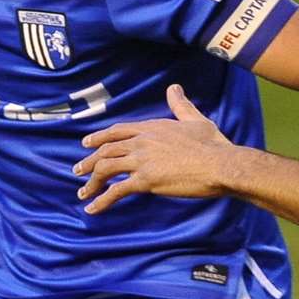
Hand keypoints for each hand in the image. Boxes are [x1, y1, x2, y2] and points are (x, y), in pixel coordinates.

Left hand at [74, 85, 237, 213]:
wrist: (220, 164)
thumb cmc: (212, 144)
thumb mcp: (195, 119)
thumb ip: (180, 105)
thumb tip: (173, 88)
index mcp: (152, 127)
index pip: (117, 131)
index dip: (99, 138)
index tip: (86, 144)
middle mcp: (142, 141)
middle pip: (106, 150)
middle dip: (89, 161)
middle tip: (78, 171)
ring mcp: (142, 160)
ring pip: (105, 169)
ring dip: (91, 182)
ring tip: (83, 192)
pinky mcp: (145, 180)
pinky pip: (116, 191)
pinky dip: (101, 201)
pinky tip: (93, 209)